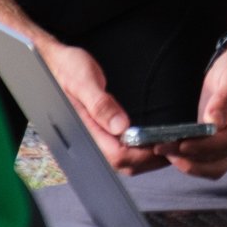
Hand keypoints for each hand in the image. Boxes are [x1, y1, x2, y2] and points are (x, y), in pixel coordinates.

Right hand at [39, 37, 165, 174]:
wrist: (50, 63)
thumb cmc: (66, 68)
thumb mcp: (85, 81)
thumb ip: (101, 104)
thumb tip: (120, 126)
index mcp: (85, 129)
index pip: (118, 156)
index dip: (143, 155)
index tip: (165, 144)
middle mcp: (88, 138)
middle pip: (122, 164)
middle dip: (149, 160)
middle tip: (175, 147)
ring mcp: (92, 137)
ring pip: (121, 161)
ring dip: (145, 157)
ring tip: (168, 145)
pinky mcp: (97, 133)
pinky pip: (118, 150)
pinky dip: (137, 150)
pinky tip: (150, 141)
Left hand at [163, 33, 226, 178]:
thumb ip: (224, 100)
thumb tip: (213, 125)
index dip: (203, 146)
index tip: (181, 144)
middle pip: (219, 163)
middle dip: (191, 159)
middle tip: (165, 148)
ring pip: (211, 167)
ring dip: (188, 163)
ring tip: (165, 150)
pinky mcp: (222, 141)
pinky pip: (206, 159)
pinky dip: (189, 159)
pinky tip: (173, 149)